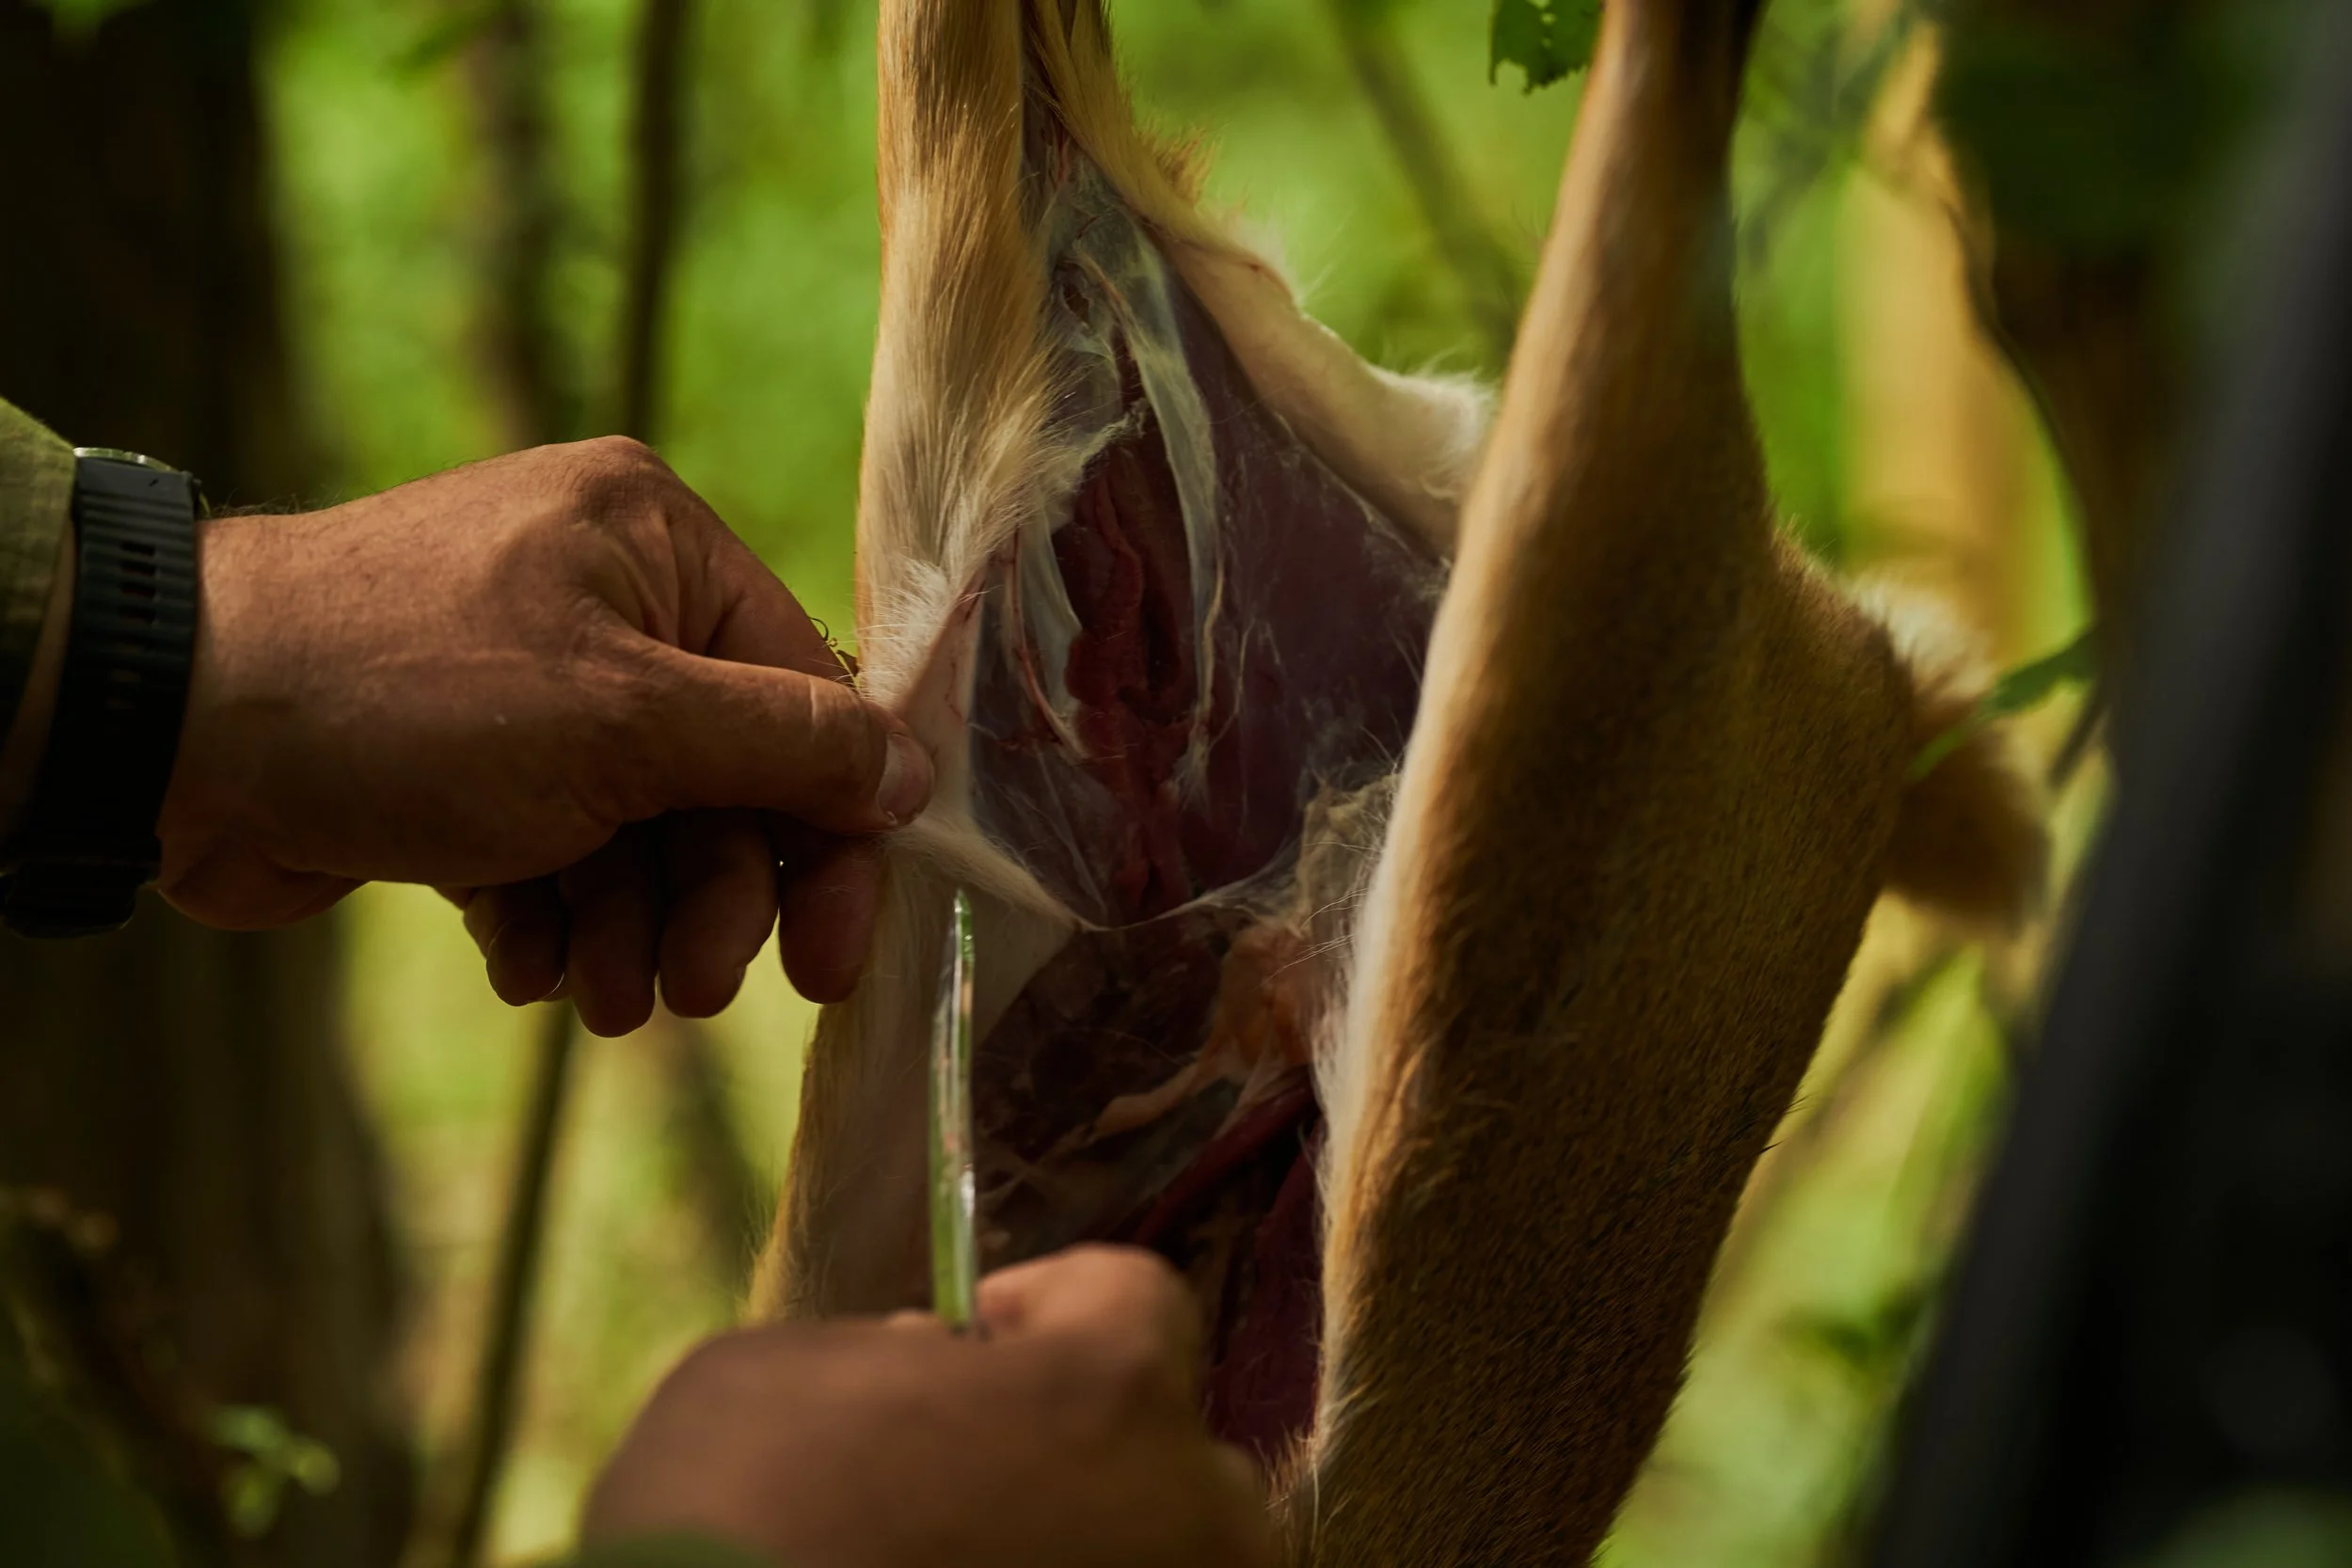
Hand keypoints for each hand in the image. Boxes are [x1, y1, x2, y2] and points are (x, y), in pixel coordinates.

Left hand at [157, 438, 932, 1029]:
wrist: (171, 733)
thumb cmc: (413, 698)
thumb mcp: (628, 721)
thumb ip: (786, 747)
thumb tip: (913, 773)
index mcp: (659, 545)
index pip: (802, 702)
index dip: (829, 837)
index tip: (829, 960)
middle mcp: (605, 602)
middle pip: (726, 781)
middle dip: (712, 897)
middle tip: (696, 989)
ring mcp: (531, 686)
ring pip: (641, 833)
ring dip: (632, 928)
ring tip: (596, 993)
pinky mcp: (465, 765)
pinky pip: (557, 852)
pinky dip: (552, 917)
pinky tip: (522, 964)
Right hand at [583, 1246, 1279, 1567]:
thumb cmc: (736, 1510)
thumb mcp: (784, 1371)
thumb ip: (896, 1355)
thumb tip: (932, 1371)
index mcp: (1115, 1385)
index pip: (1136, 1298)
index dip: (1046, 1308)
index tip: (972, 1341)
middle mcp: (1186, 1510)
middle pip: (1173, 1447)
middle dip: (1086, 1449)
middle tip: (965, 1474)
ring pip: (1165, 1557)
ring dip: (1083, 1547)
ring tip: (961, 1558)